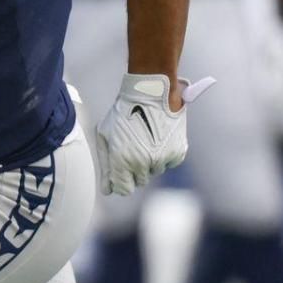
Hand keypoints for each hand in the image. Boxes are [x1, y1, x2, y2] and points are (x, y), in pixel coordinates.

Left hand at [94, 74, 214, 194]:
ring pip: (154, 171)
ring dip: (150, 161)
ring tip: (146, 139)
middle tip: (133, 148)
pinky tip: (158, 138)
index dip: (120, 181)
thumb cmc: (123, 111)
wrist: (150, 92)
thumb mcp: (105, 135)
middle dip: (134, 170)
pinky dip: (164, 155)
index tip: (121, 171)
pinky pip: (169, 163)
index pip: (123, 189)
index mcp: (122, 160)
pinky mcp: (177, 152)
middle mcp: (142, 163)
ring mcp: (161, 158)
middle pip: (139, 181)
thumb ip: (106, 165)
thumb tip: (107, 190)